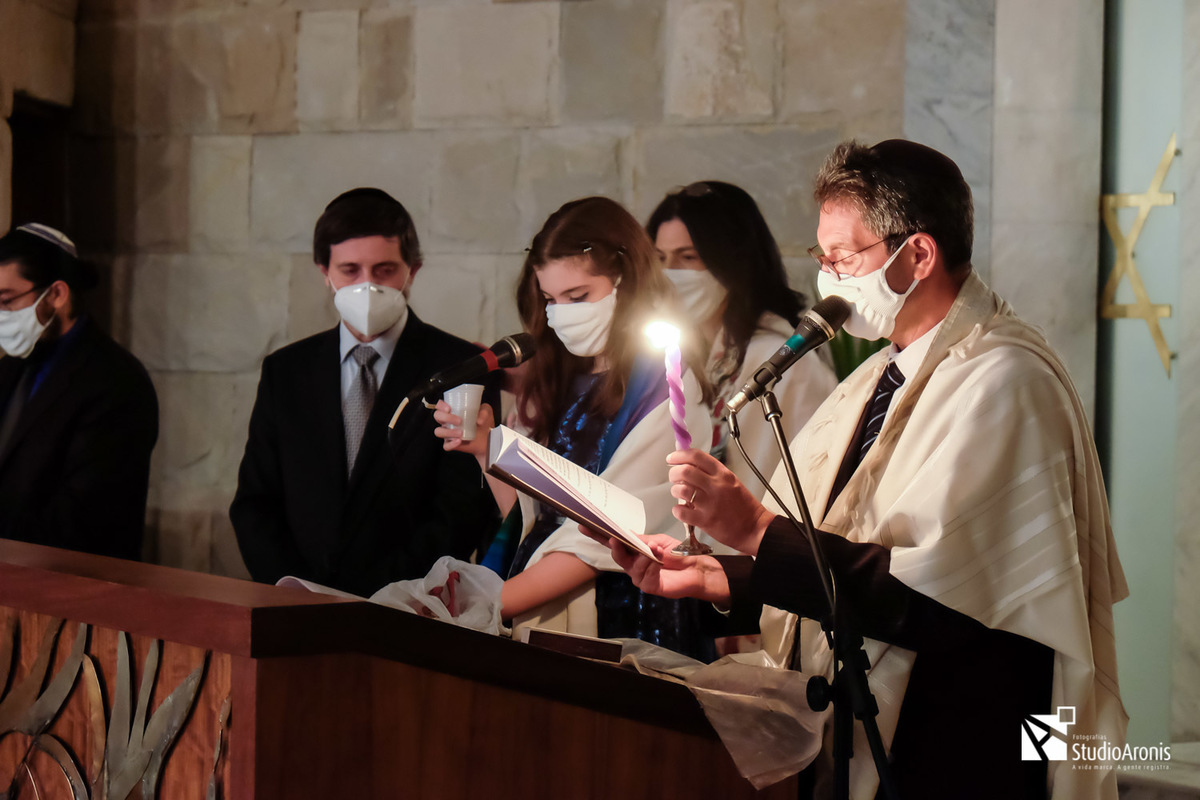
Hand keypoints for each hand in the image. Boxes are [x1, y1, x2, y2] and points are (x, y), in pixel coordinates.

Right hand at [432, 400, 494, 460]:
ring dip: (448, 432)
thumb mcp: (487, 412)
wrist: (488, 439)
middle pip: (438, 416)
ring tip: (461, 433)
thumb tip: (478, 420)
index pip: (440, 405)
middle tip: (459, 421)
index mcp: (453, 411)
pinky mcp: (451, 444)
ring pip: (439, 431)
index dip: (441, 405)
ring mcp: (448, 433)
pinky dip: (451, 444)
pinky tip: (459, 441)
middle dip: (446, 417)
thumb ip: (484, 411)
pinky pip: (446, 445)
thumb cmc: (484, 422)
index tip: (449, 408)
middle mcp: (448, 421)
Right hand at [583, 527, 730, 604]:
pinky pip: (644, 576)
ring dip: (643, 555)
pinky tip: (659, 560)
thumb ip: (641, 540)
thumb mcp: (658, 540)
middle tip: (613, 538)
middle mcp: (633, 564)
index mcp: (633, 550)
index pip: (612, 542)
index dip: (597, 535)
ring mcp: (639, 576)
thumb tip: (624, 534)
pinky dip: (652, 565)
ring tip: (655, 549)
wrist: (698, 568)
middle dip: (615, 546)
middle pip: (617, 555)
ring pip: (631, 565)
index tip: (584, 525)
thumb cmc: (678, 553)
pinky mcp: (649, 586)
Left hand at [667, 449, 774, 555]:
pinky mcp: (705, 520)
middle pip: (685, 471)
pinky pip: (681, 511)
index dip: (680, 455)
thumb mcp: (730, 482)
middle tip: (674, 477)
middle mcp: (716, 486)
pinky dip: (677, 510)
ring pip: (681, 490)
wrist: (755, 528)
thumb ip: (711, 473)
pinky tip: (683, 510)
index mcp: (723, 474)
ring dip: (675, 491)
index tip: (672, 458)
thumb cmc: (743, 507)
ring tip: (680, 494)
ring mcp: (710, 503)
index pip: (696, 456)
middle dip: (673, 473)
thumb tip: (688, 464)